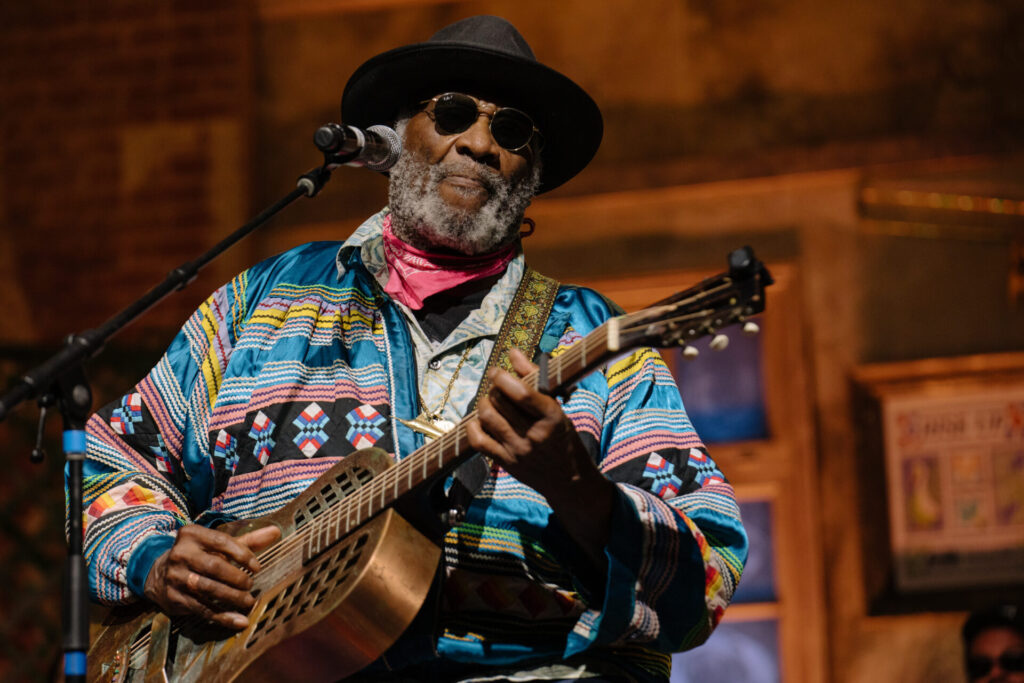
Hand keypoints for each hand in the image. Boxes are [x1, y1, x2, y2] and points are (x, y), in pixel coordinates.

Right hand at [143, 524, 280, 629]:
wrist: (158, 573)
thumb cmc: (199, 555)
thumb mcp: (219, 545)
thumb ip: (248, 540)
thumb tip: (276, 531)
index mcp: (192, 535)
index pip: (221, 542)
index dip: (242, 555)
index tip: (257, 567)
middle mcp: (180, 554)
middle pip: (214, 567)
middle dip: (237, 578)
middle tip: (251, 585)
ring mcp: (175, 577)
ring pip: (208, 589)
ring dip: (232, 598)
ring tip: (249, 602)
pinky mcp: (174, 598)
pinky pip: (202, 609)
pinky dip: (223, 617)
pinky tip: (239, 621)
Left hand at [466, 349, 615, 564]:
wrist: (569, 480)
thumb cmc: (563, 438)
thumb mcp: (558, 408)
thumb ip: (535, 378)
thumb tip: (513, 352)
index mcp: (552, 416)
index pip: (522, 392)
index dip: (502, 377)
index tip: (497, 371)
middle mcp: (534, 434)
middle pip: (500, 401)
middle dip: (493, 388)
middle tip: (496, 386)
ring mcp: (518, 450)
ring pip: (487, 417)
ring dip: (484, 403)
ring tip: (490, 402)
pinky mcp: (505, 462)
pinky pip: (478, 440)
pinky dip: (474, 425)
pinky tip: (482, 421)